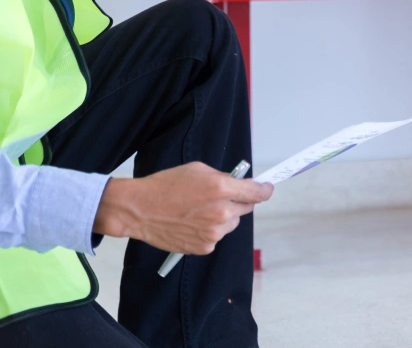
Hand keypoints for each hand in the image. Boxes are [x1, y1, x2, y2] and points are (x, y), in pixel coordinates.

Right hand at [93, 162, 273, 254]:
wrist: (139, 210)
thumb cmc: (166, 185)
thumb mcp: (198, 170)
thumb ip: (223, 178)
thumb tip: (239, 184)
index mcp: (222, 189)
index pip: (258, 193)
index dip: (265, 190)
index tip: (266, 188)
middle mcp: (222, 212)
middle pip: (247, 208)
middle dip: (239, 201)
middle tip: (220, 197)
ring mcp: (214, 233)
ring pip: (232, 223)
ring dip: (224, 217)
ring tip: (199, 211)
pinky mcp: (204, 247)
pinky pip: (217, 236)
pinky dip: (210, 230)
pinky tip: (192, 223)